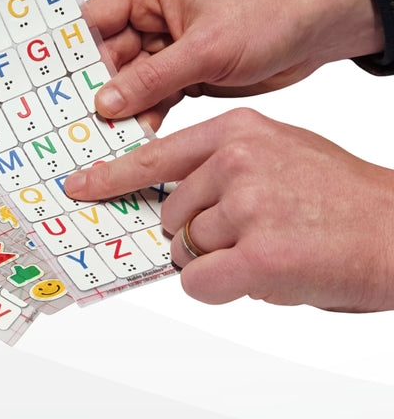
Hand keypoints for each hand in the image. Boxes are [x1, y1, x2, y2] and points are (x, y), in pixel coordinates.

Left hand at [63, 108, 393, 309]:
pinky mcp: (258, 256)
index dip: (113, 176)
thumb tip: (175, 199)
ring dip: (216, 262)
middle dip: (196, 234)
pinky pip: (200, 282)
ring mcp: (246, 206)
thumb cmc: (340, 197)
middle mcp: (236, 161)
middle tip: (249, 235)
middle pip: (170, 212)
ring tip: (270, 248)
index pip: (156, 155)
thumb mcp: (280, 150)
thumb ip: (226, 163)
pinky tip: (261, 275)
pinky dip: (220, 288)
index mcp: (239, 130)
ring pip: (186, 249)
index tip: (79, 187)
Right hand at [86, 0, 382, 127]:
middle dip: (99, 91)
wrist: (316, 31)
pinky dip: (149, 116)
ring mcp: (168, 45)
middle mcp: (152, 15)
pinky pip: (155, 96)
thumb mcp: (205, 49)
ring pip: (130, 81)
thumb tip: (104, 103)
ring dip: (124, 109)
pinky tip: (140, 140)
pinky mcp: (186, 71)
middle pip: (108, 56)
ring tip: (109, 142)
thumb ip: (152, 77)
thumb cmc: (266, 17)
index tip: (55, 92)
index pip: (95, 20)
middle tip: (83, 131)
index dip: (74, 55)